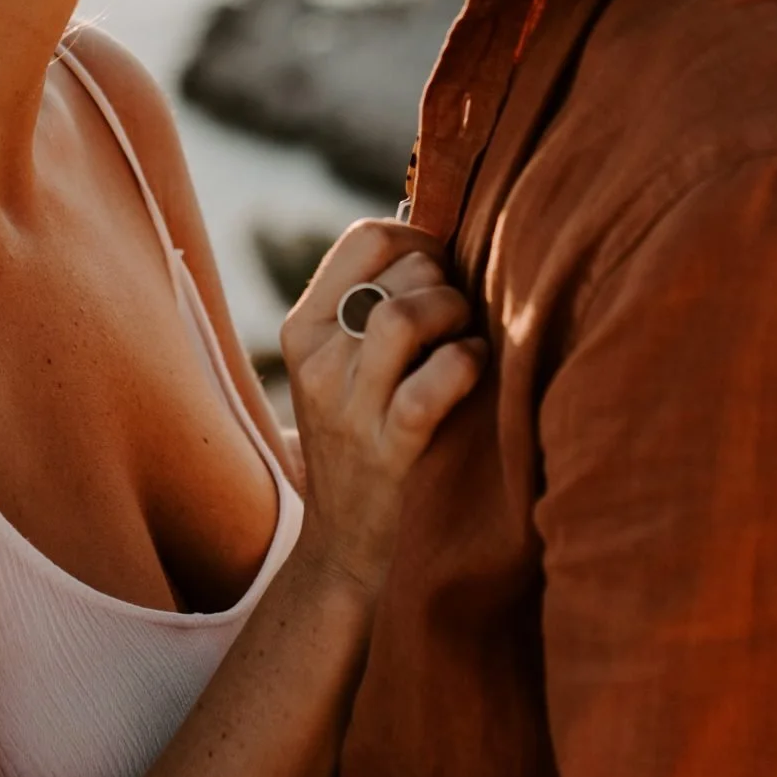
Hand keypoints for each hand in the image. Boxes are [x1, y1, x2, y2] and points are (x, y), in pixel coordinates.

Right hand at [280, 220, 483, 604]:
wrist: (340, 542)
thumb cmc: (359, 435)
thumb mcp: (340, 366)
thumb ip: (369, 303)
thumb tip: (436, 233)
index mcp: (304, 326)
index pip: (365, 239)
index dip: (420, 239)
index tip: (440, 270)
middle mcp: (318, 358)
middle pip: (401, 274)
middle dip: (447, 284)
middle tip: (457, 318)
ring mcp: (348, 405)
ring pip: (407, 316)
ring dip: (456, 317)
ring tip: (463, 339)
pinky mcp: (385, 449)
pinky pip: (432, 384)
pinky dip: (465, 364)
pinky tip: (471, 367)